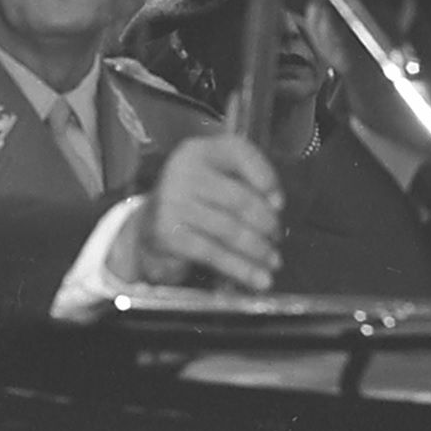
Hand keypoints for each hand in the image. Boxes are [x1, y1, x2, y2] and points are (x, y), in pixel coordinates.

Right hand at [111, 134, 283, 293]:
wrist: (150, 225)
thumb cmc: (195, 200)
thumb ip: (245, 182)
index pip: (238, 152)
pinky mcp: (168, 233)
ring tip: (273, 262)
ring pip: (230, 230)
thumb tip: (275, 206)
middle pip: (239, 198)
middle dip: (266, 223)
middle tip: (276, 238)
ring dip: (258, 250)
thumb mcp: (216, 178)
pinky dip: (241, 269)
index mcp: (199, 151)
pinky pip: (214, 253)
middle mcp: (183, 171)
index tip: (279, 203)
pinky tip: (258, 279)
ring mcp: (173, 202)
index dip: (264, 176)